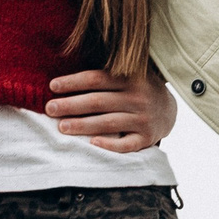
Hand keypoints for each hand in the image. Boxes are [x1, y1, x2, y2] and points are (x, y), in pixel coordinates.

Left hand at [46, 66, 178, 154]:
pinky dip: (109, 145)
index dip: (73, 82)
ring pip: (108, 123)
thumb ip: (105, 73)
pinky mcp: (146, 138)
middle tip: (50, 109)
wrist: (168, 108)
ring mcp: (143, 119)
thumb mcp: (128, 73)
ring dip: (82, 125)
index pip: (96, 79)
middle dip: (71, 105)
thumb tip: (65, 77)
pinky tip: (92, 144)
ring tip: (61, 127)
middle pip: (98, 101)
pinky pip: (126, 145)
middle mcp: (138, 97)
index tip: (52, 86)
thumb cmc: (136, 88)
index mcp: (130, 78)